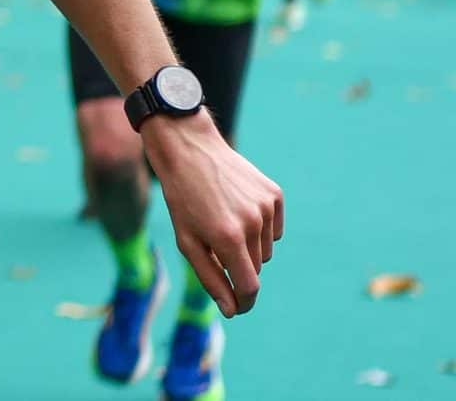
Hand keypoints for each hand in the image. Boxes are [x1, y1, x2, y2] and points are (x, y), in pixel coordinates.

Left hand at [142, 115, 281, 314]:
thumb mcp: (186, 239)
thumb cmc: (181, 197)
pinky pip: (274, 229)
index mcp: (227, 238)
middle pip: (256, 268)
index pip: (249, 287)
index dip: (244, 301)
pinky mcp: (274, 195)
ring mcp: (266, 207)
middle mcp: (252, 223)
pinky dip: (260, 228)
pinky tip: (238, 208)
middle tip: (214, 243)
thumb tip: (232, 309)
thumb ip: (210, 278)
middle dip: (238, 266)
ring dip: (248, 246)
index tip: (238, 306)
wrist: (189, 148)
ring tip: (223, 220)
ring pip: (265, 250)